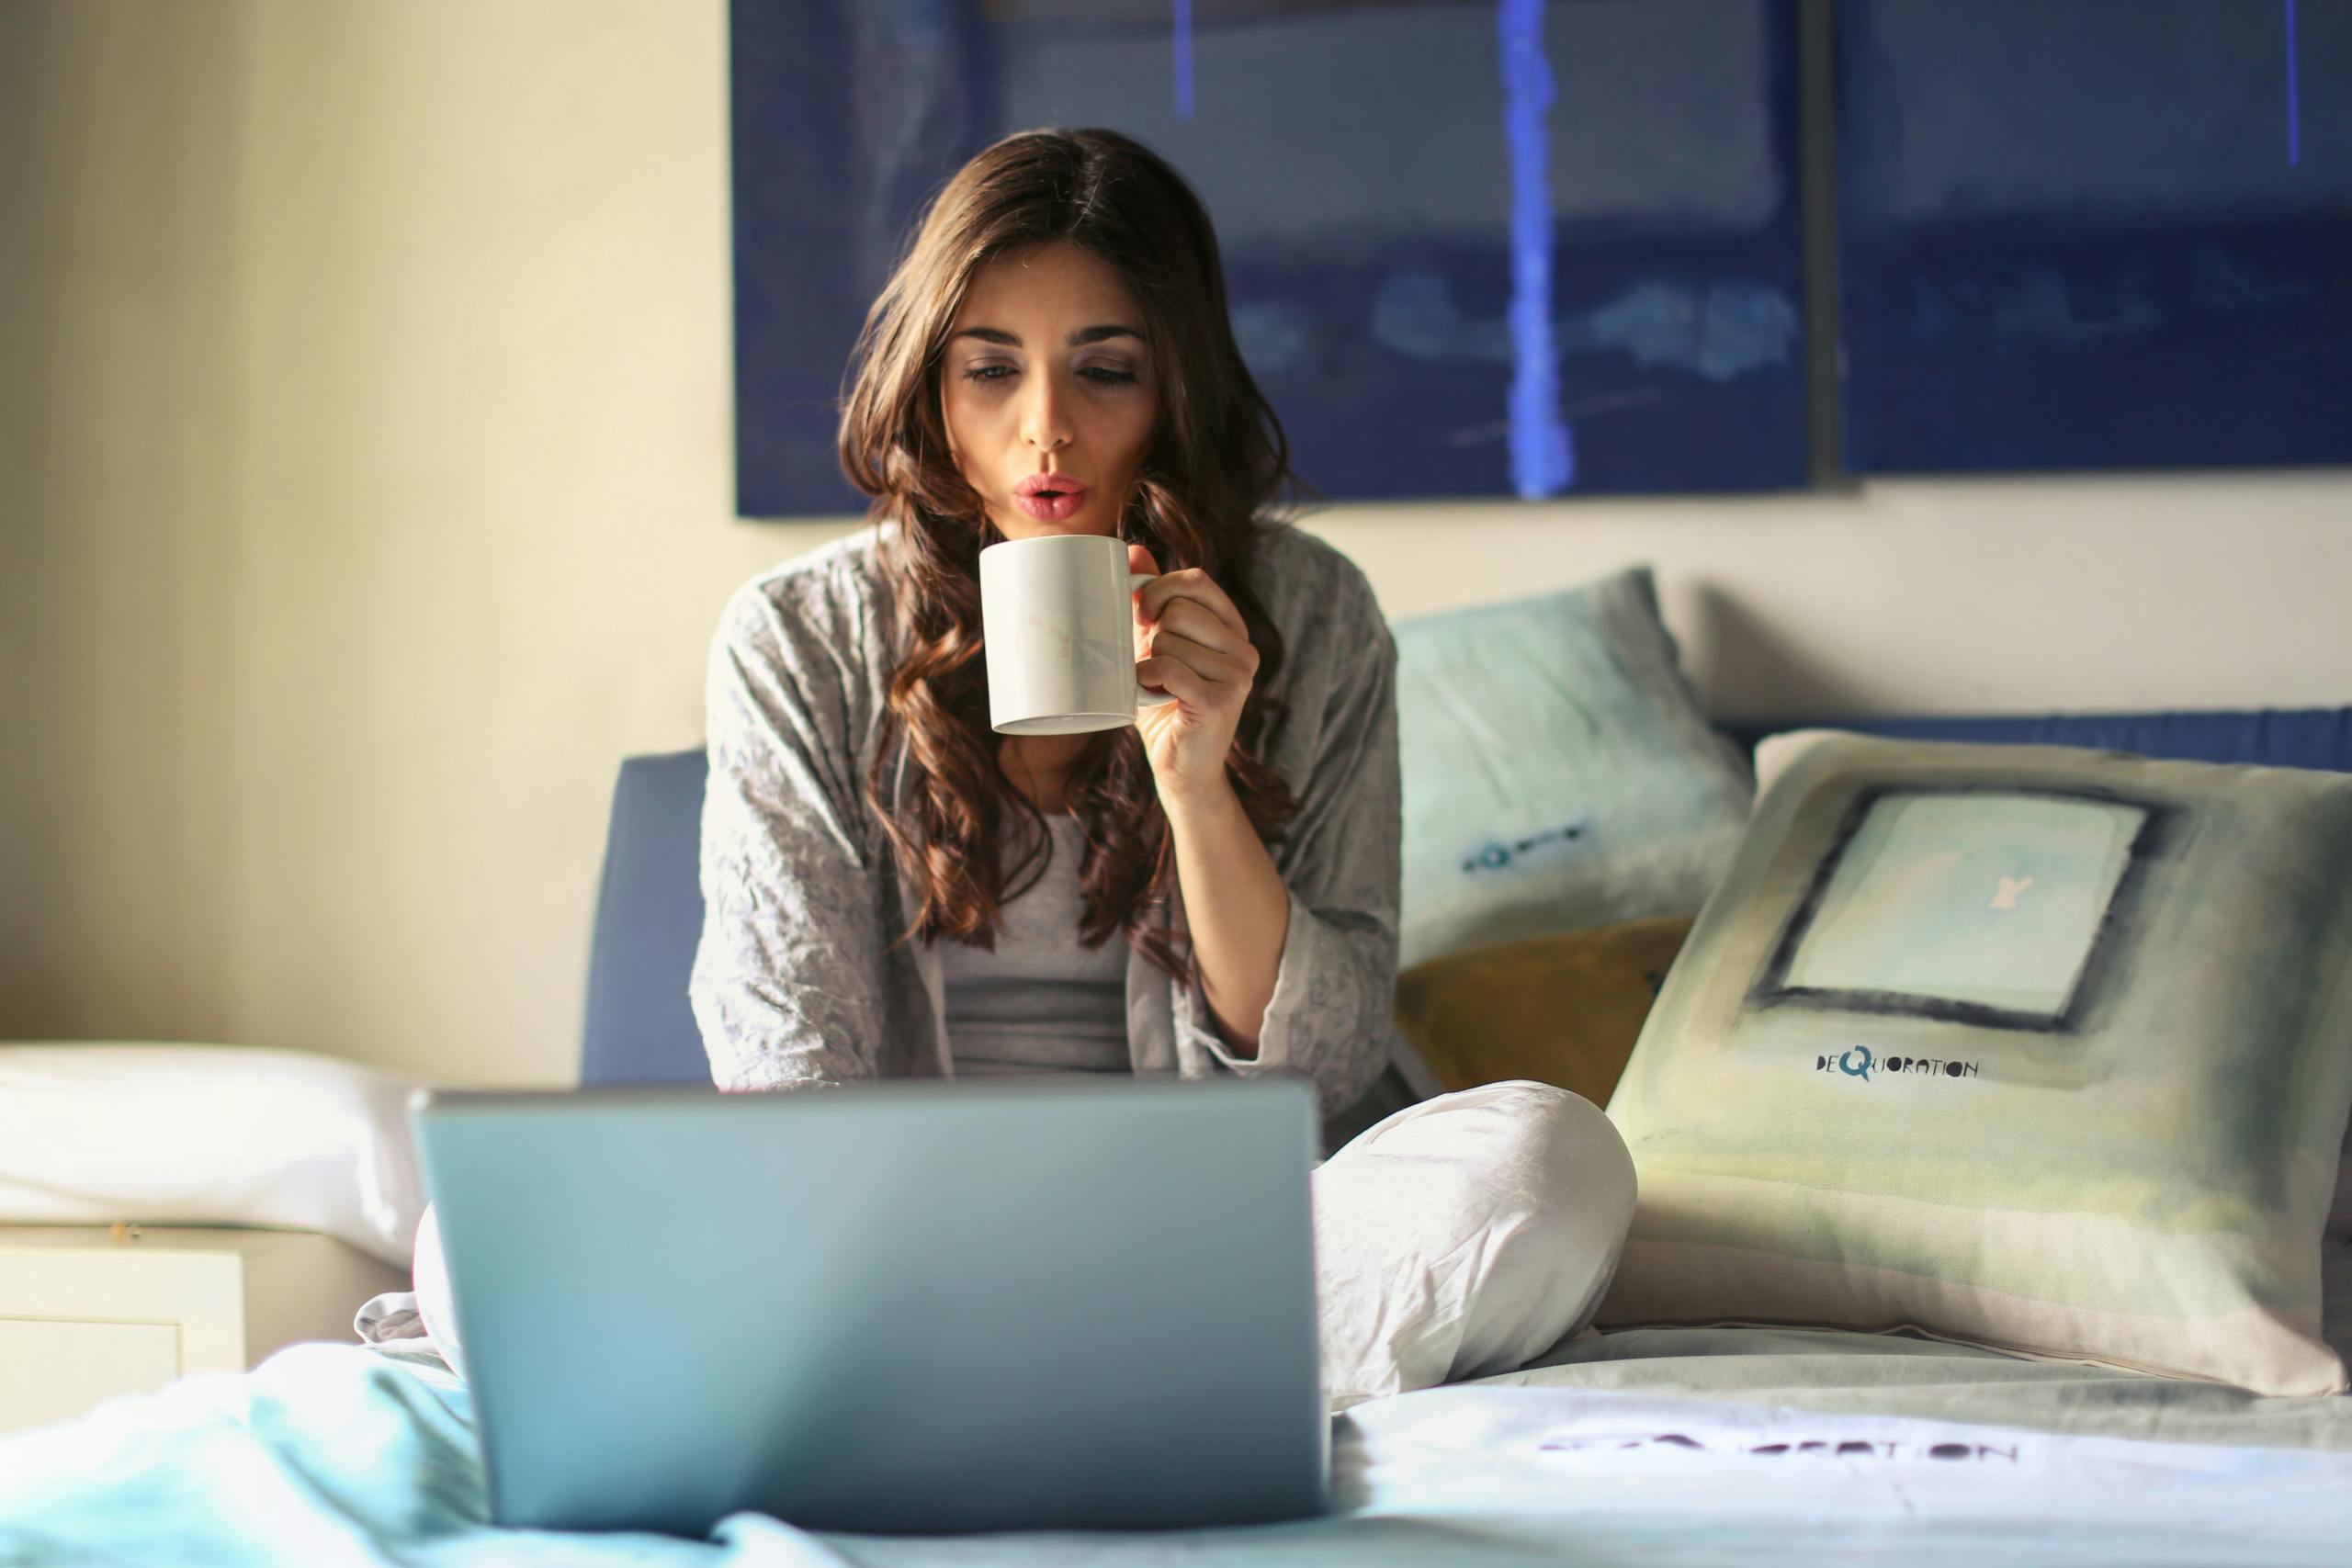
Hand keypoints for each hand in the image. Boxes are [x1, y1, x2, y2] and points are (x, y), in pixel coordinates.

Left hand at [1129, 543, 1259, 805]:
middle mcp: (1244, 648)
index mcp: (1232, 628)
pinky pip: (1169, 668)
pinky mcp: (1223, 700)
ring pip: (1170, 639)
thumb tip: (1132, 551)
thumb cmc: (1165, 704)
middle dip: (1152, 634)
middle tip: (1152, 663)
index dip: (1160, 588)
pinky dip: (1147, 678)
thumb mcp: (1155, 645)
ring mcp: (1239, 675)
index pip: (1197, 580)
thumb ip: (1151, 601)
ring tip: (1158, 687)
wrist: (1180, 767)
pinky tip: (1150, 694)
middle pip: (1180, 609)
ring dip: (1149, 663)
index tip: (1141, 613)